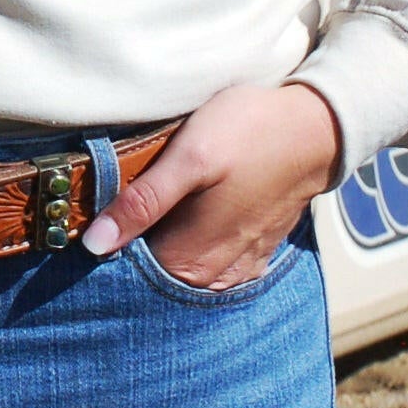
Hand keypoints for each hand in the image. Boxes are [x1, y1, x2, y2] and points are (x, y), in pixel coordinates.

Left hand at [80, 82, 343, 289]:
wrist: (314, 128)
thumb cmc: (249, 134)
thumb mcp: (189, 157)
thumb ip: (143, 203)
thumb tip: (94, 245)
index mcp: (190, 262)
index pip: (125, 276)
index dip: (105, 249)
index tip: (92, 223)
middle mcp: (213, 278)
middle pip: (151, 276)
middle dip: (130, 249)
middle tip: (118, 208)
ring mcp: (236, 269)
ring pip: (178, 271)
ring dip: (160, 246)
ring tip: (151, 208)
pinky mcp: (251, 256)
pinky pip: (207, 264)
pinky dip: (189, 247)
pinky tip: (184, 218)